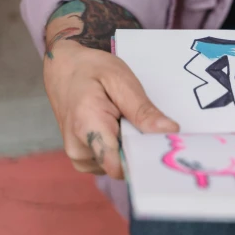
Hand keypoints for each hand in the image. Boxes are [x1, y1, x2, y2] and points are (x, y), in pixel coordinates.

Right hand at [44, 39, 177, 177]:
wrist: (65, 68)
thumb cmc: (91, 70)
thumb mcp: (121, 80)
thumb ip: (143, 110)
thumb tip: (170, 131)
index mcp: (87, 127)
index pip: (119, 165)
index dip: (144, 158)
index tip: (161, 145)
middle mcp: (79, 150)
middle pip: (123, 166)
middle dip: (140, 148)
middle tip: (146, 123)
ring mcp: (79, 157)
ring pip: (119, 165)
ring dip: (130, 146)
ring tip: (126, 120)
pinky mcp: (84, 159)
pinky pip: (111, 161)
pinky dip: (121, 147)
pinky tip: (119, 128)